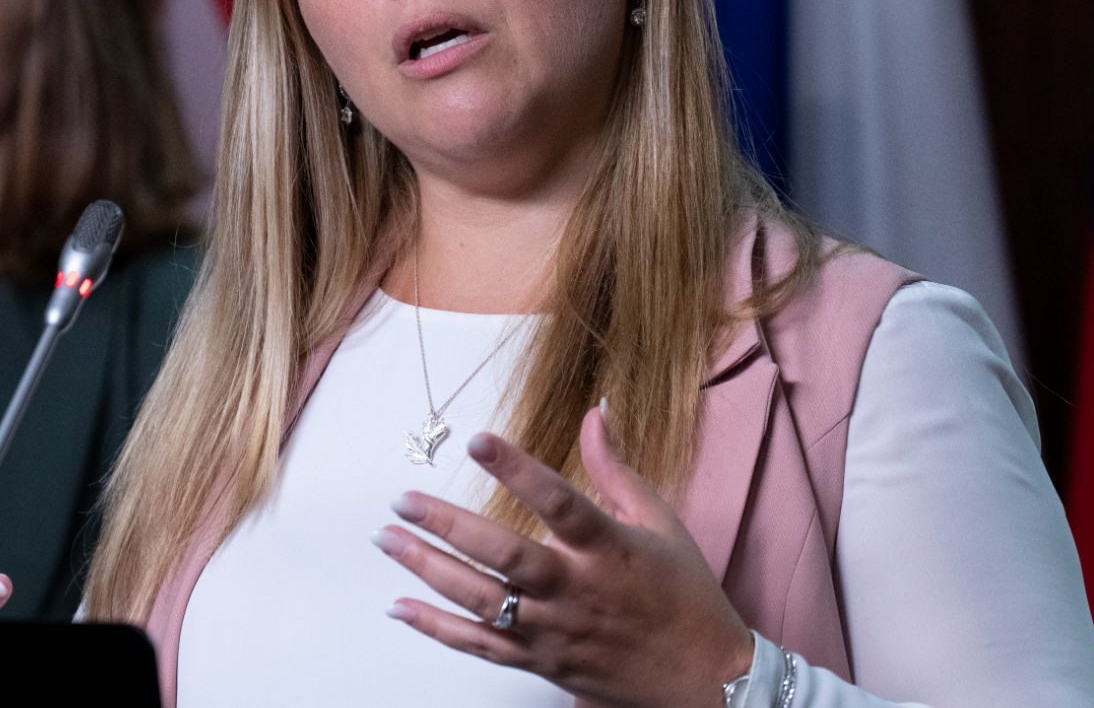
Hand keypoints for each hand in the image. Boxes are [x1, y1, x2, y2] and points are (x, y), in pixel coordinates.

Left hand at [372, 402, 752, 706]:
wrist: (706, 682)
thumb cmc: (685, 595)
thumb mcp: (661, 522)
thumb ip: (616, 468)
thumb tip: (595, 412)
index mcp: (609, 548)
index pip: (558, 502)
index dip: (517, 469)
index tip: (476, 440)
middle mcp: (576, 590)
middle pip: (504, 556)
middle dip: (448, 526)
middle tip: (403, 501)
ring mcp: (554, 630)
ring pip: (481, 601)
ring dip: (428, 570)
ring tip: (387, 539)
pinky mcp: (541, 662)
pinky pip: (480, 646)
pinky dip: (436, 629)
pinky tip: (400, 607)